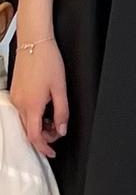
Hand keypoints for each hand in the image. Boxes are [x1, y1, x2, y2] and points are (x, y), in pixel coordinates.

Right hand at [10, 39, 68, 158]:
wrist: (35, 42)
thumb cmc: (47, 61)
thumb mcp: (61, 90)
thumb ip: (62, 113)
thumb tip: (62, 130)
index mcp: (32, 105)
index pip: (35, 137)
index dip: (44, 148)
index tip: (52, 152)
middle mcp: (20, 103)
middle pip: (30, 132)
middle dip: (44, 137)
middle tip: (58, 130)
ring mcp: (15, 97)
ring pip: (26, 122)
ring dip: (39, 127)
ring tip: (53, 119)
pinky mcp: (15, 92)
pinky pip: (23, 112)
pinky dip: (34, 117)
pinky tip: (44, 110)